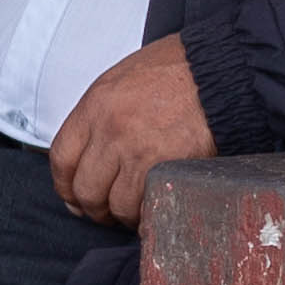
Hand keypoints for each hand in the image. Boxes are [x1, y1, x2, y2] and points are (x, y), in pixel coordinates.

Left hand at [48, 36, 213, 227]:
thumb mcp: (122, 80)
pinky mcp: (171, 166)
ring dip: (123, 215)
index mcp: (95, 106)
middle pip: (86, 188)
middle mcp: (112, 130)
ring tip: (133, 213)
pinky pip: (148, 205)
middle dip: (93, 208)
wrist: (223, 69)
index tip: (73, 195)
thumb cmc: (178, 70)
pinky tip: (152, 211)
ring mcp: (140, 150)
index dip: (65, 185)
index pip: (62, 159)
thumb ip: (100, 115)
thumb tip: (91, 150)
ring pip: (117, 204)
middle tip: (105, 211)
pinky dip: (148, 215)